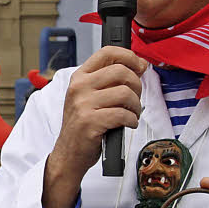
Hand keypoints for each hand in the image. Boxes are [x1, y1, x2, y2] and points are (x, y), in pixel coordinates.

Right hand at [43, 46, 147, 207]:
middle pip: (121, 72)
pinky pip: (123, 114)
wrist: (69, 154)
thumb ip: (108, 80)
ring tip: (131, 114)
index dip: (129, 56)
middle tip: (135, 99)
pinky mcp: (90, 123)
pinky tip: (127, 124)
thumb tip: (139, 65)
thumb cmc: (83, 125)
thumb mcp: (88, 96)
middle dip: (137, 86)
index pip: (107, 52)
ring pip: (125, 93)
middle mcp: (79, 87)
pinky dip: (132, 120)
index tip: (139, 66)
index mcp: (80, 77)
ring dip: (136, 106)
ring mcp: (83, 105)